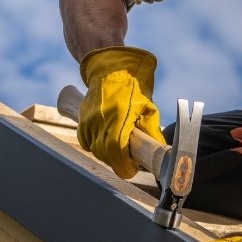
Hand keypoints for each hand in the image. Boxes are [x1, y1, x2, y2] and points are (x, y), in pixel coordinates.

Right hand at [78, 46, 165, 178]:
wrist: (110, 70)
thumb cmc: (132, 88)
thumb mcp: (147, 107)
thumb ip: (151, 130)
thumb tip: (158, 149)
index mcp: (119, 117)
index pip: (116, 150)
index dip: (123, 165)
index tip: (131, 170)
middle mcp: (101, 120)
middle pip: (104, 154)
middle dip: (117, 162)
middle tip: (128, 162)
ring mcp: (89, 120)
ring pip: (95, 149)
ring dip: (107, 154)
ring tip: (119, 150)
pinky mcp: (82, 119)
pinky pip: (85, 141)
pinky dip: (95, 146)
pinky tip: (106, 141)